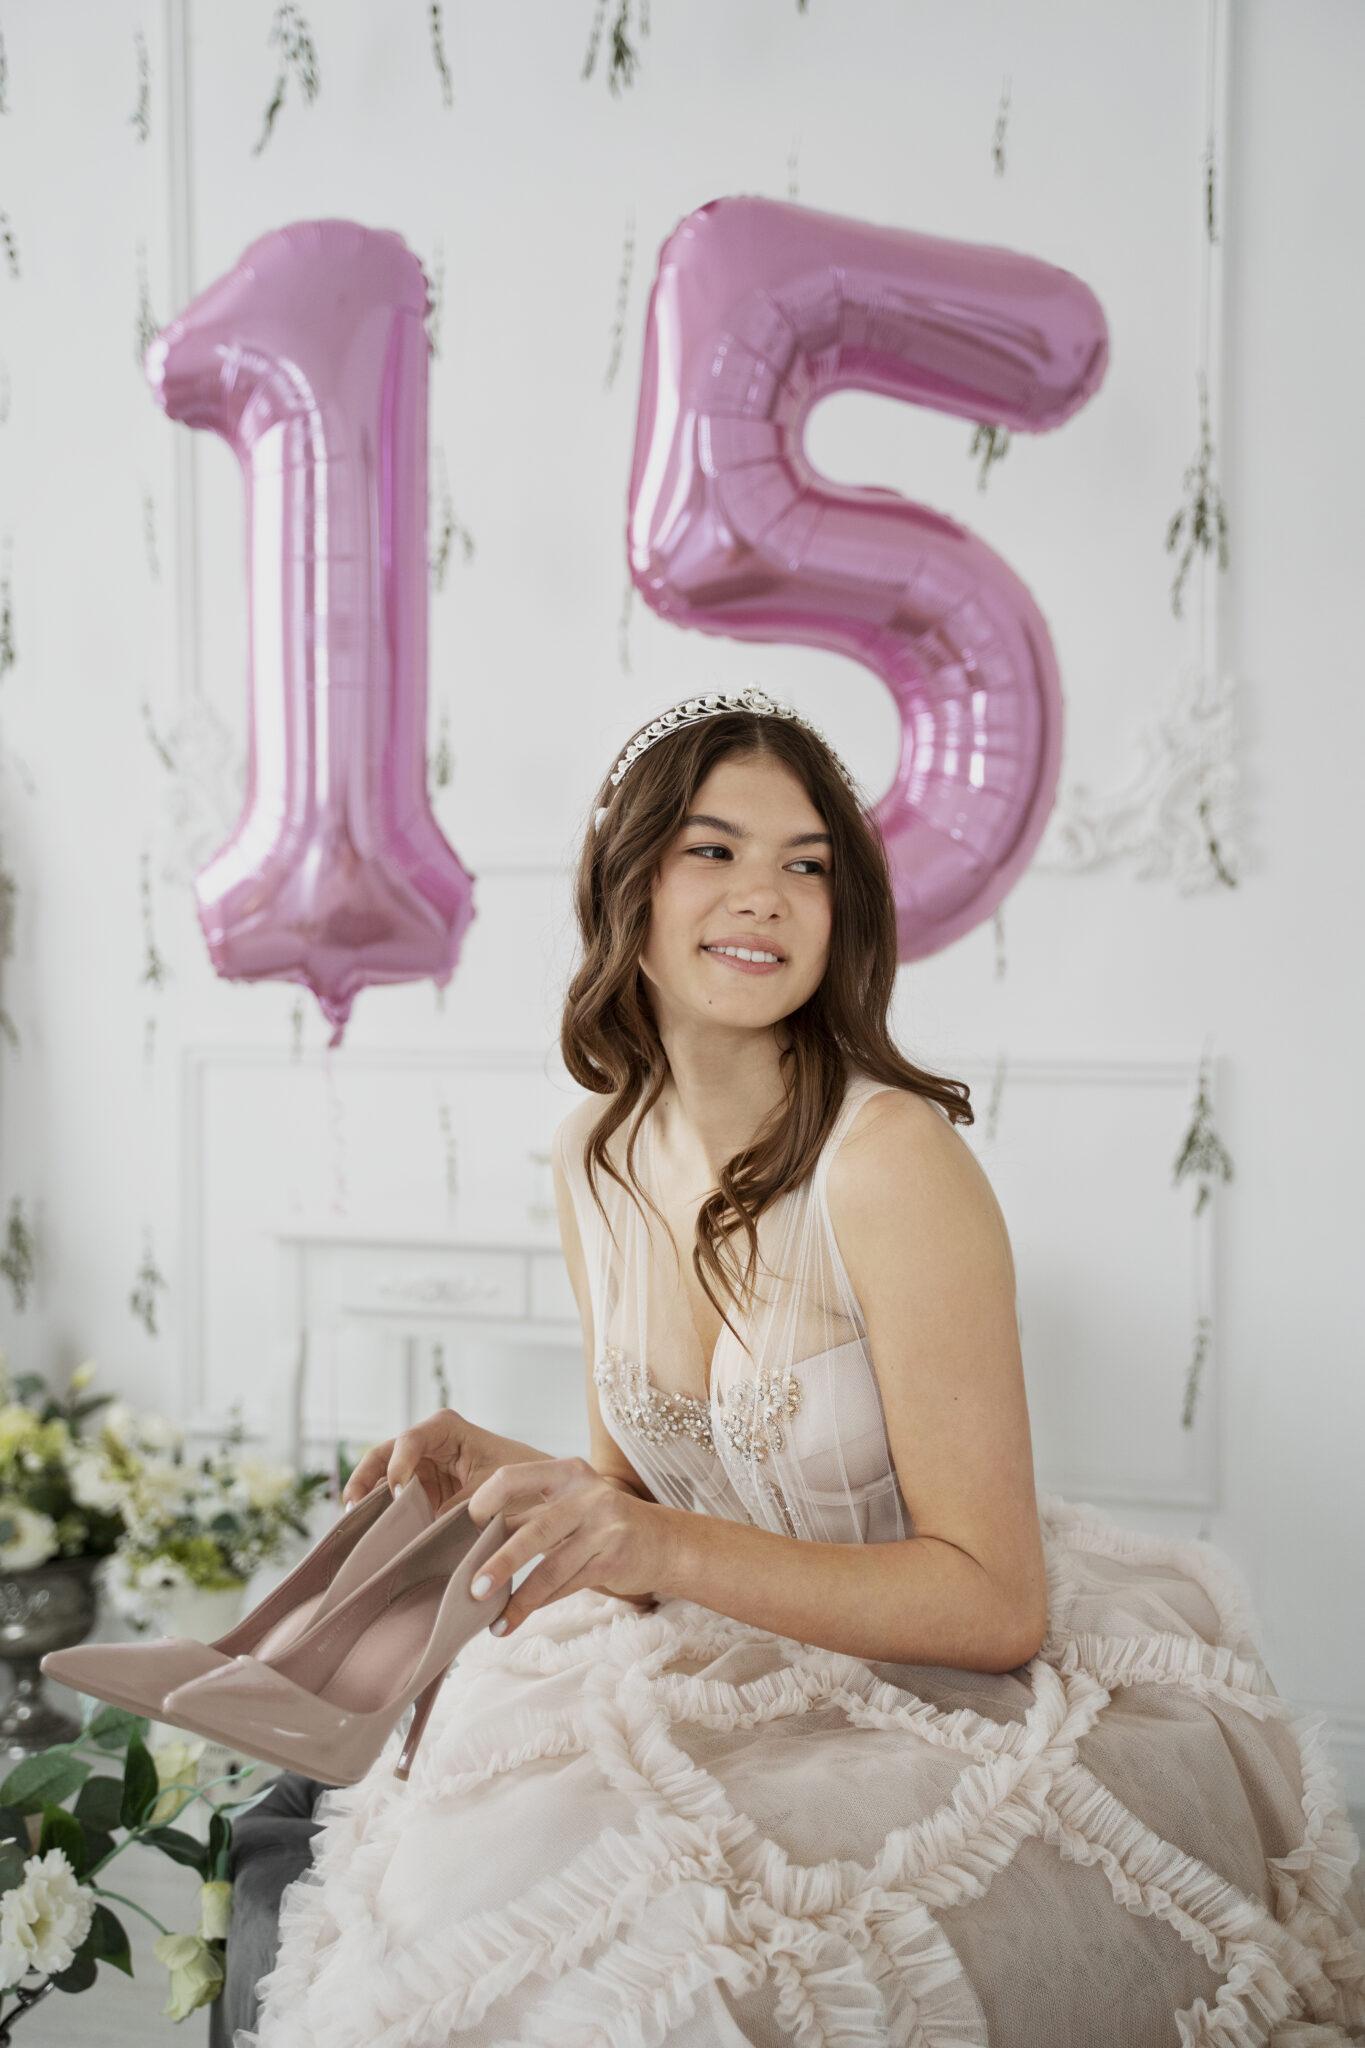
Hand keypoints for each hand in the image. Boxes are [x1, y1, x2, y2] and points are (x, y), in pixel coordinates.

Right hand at [341, 1409, 547, 1517]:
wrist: (542, 1492)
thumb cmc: (522, 1479)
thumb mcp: (490, 1492)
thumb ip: (457, 1508)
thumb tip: (427, 1531)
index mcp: (446, 1429)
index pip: (411, 1440)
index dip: (399, 1465)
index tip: (399, 1494)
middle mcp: (429, 1443)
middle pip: (385, 1455)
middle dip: (366, 1479)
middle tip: (352, 1508)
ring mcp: (422, 1467)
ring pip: (383, 1478)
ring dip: (368, 1498)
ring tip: (352, 1524)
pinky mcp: (422, 1491)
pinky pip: (395, 1499)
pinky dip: (382, 1514)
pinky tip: (370, 1534)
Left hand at [464, 1456, 673, 1633]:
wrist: (664, 1542)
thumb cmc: (602, 1525)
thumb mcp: (569, 1508)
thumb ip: (530, 1517)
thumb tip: (470, 1542)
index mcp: (566, 1472)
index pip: (512, 1477)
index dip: (482, 1503)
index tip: (460, 1532)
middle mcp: (587, 1493)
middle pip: (532, 1530)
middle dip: (498, 1563)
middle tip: (471, 1589)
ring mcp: (604, 1525)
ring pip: (551, 1567)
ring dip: (519, 1598)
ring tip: (493, 1621)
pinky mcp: (615, 1557)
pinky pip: (568, 1585)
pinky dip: (540, 1605)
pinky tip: (518, 1619)